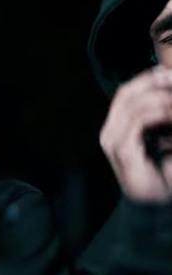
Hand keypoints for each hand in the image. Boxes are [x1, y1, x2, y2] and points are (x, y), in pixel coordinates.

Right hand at [100, 66, 171, 202]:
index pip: (126, 93)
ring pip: (131, 104)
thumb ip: (160, 115)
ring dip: (160, 98)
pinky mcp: (122, 151)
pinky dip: (158, 113)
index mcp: (116, 128)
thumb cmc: (162, 172)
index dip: (147, 78)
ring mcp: (112, 142)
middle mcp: (109, 133)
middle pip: (125, 93)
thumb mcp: (161, 136)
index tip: (169, 72)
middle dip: (153, 82)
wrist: (157, 202)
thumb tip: (166, 83)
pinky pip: (137, 121)